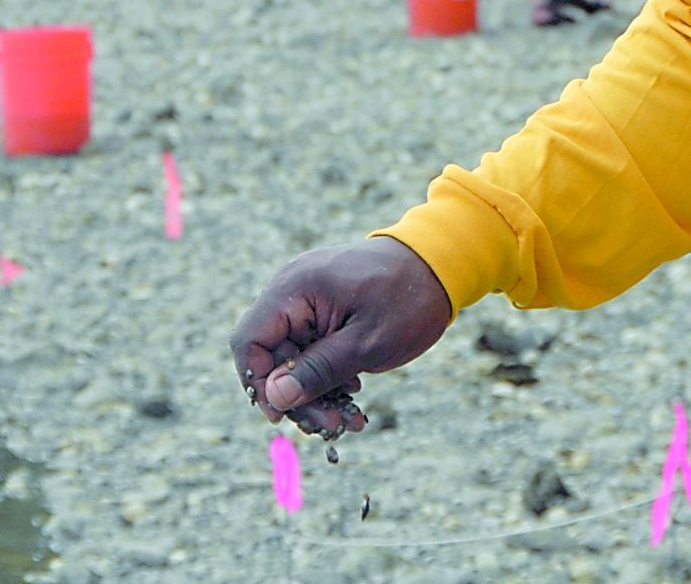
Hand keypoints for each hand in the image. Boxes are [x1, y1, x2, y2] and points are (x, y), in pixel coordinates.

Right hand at [229, 237, 453, 437]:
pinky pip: (312, 345)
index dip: (257, 382)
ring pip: (293, 355)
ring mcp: (308, 296)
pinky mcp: (324, 306)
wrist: (442, 262)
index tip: (282, 416)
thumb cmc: (407, 299)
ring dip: (315, 391)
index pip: (249, 340)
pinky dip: (327, 372)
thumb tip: (274, 397)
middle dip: (297, 396)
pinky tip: (353, 391)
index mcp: (295, 289)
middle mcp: (293, 289)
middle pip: (272, 355)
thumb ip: (318, 370)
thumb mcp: (366, 344)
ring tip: (349, 420)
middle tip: (331, 428)